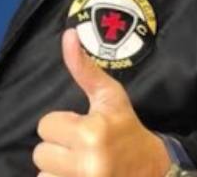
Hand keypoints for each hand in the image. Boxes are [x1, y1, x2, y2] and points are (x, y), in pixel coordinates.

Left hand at [32, 29, 169, 176]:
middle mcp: (88, 164)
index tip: (82, 128)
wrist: (155, 170)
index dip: (62, 125)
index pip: (45, 126)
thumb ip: (85, 69)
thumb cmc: (127, 129)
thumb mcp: (110, 97)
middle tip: (82, 148)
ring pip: (43, 174)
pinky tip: (79, 176)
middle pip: (40, 153)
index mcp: (92, 134)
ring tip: (81, 164)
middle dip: (58, 149)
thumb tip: (68, 34)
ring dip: (58, 170)